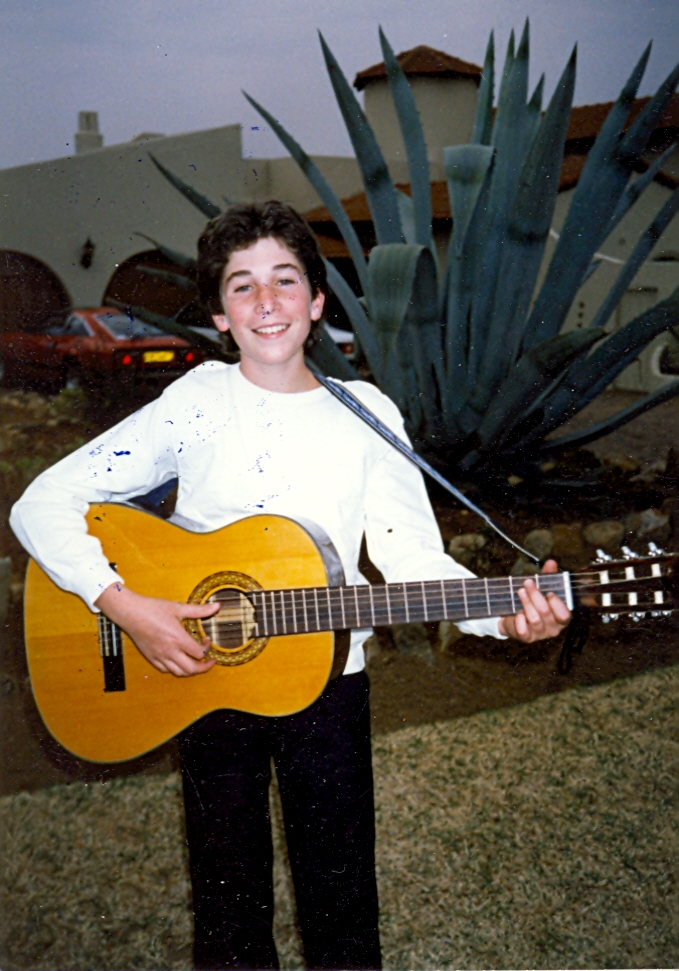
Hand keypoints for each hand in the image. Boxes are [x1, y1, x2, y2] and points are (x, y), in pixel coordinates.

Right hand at [95, 583, 218, 676]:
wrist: (131, 613)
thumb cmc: (153, 609)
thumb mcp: (178, 608)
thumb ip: (199, 610)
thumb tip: (217, 606)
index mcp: (178, 639)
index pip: (199, 653)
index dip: (207, 648)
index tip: (206, 640)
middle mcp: (170, 651)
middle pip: (191, 669)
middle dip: (204, 667)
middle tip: (209, 661)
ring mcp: (159, 656)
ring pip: (179, 672)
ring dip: (190, 670)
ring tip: (196, 663)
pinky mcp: (151, 658)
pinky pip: (166, 670)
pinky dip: (175, 668)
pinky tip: (178, 660)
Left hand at [498, 559, 570, 641]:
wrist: (514, 617)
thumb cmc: (533, 602)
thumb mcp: (542, 589)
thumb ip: (548, 577)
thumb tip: (551, 562)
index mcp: (561, 618)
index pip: (565, 615)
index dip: (557, 604)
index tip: (549, 592)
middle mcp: (553, 628)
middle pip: (546, 613)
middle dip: (536, 596)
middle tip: (528, 583)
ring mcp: (539, 634)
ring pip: (535, 619)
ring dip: (526, 603)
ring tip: (520, 591)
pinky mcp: (526, 638)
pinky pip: (523, 631)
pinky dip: (519, 620)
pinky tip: (517, 612)